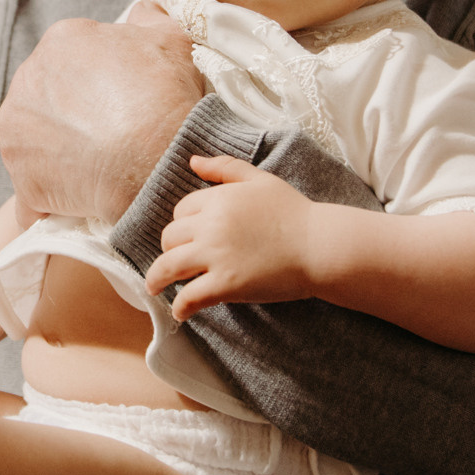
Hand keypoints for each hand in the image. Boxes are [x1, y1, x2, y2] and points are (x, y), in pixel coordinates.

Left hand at [0, 17, 203, 222]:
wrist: (155, 159)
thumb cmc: (166, 97)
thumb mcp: (173, 40)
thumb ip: (151, 18)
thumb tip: (143, 11)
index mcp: (62, 40)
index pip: (76, 58)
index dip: (102, 81)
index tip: (123, 99)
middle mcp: (28, 77)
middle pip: (50, 95)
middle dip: (74, 113)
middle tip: (111, 133)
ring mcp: (17, 127)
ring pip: (36, 139)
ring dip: (59, 153)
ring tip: (97, 168)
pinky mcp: (19, 175)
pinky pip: (31, 189)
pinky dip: (49, 197)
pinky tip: (77, 203)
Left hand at [145, 154, 319, 318]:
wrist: (320, 245)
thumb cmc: (294, 212)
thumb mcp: (260, 179)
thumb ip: (225, 168)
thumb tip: (193, 161)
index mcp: (218, 199)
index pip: (181, 211)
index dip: (182, 225)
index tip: (187, 238)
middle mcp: (211, 225)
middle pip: (170, 237)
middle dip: (170, 250)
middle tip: (172, 263)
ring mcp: (216, 255)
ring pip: (169, 266)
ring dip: (156, 280)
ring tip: (154, 288)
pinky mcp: (226, 284)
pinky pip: (190, 296)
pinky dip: (180, 306)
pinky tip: (180, 313)